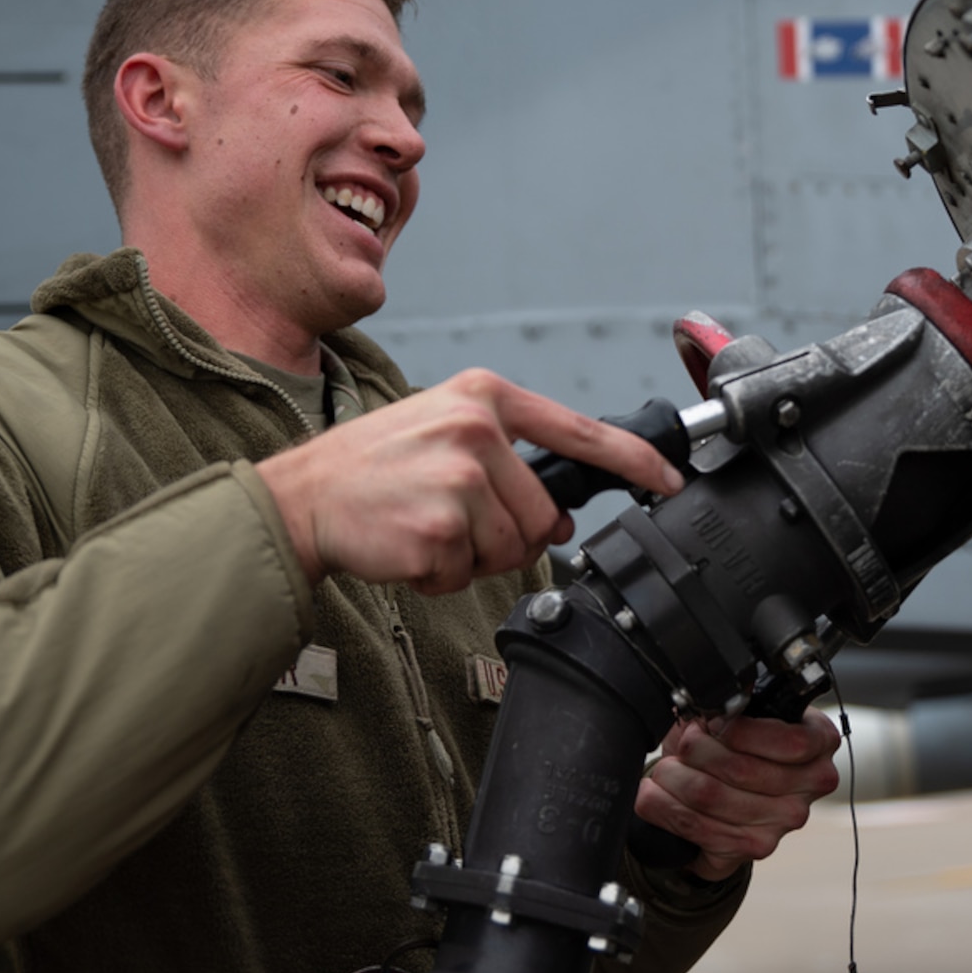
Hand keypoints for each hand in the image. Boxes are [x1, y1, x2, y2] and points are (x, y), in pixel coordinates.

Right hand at [256, 369, 684, 593]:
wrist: (301, 498)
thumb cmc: (371, 468)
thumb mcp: (442, 430)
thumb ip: (508, 460)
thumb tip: (561, 519)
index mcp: (484, 397)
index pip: (579, 430)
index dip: (633, 461)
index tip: (669, 480)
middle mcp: (477, 429)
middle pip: (544, 515)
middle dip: (508, 535)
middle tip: (451, 519)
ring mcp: (460, 477)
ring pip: (512, 549)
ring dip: (471, 557)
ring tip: (425, 527)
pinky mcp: (441, 526)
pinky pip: (469, 573)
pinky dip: (441, 576)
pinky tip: (408, 545)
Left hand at [635, 709, 842, 881]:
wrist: (730, 789)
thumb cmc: (737, 742)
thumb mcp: (741, 711)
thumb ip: (733, 703)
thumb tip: (708, 702)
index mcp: (819, 742)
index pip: (789, 742)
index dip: (740, 731)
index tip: (712, 723)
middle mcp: (811, 785)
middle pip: (740, 769)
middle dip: (695, 750)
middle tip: (682, 744)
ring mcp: (785, 821)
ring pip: (710, 796)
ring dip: (674, 778)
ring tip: (664, 768)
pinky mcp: (755, 847)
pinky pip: (696, 827)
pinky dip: (663, 807)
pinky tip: (653, 795)